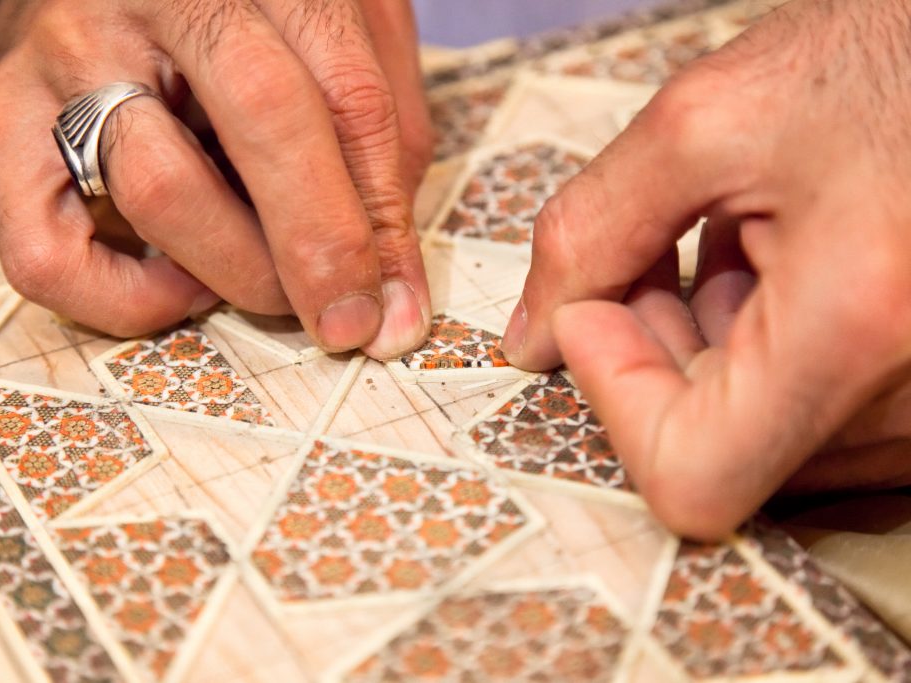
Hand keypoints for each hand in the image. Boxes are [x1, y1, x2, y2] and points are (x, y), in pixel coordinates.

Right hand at [0, 0, 433, 357]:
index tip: (398, 303)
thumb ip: (380, 137)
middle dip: (317, 246)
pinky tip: (179, 285)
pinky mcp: (2, 119)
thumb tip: (391, 289)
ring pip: (159, 190)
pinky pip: (45, 253)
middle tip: (345, 321)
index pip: (345, 91)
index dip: (378, 214)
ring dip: (235, 274)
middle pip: (261, 119)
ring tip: (264, 283)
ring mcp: (66, 53)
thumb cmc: (249, 25)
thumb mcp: (341, 40)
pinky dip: (125, 303)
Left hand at [502, 0, 910, 539]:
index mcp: (856, 327)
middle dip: (651, 350)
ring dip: (704, 339)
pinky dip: (759, 340)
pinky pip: (814, 408)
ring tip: (716, 234)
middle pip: (720, 447)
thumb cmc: (886, 53)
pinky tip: (759, 253)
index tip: (590, 314)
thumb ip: (591, 234)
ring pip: (761, 429)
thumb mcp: (707, 123)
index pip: (690, 474)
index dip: (614, 397)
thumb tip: (532, 339)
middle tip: (643, 253)